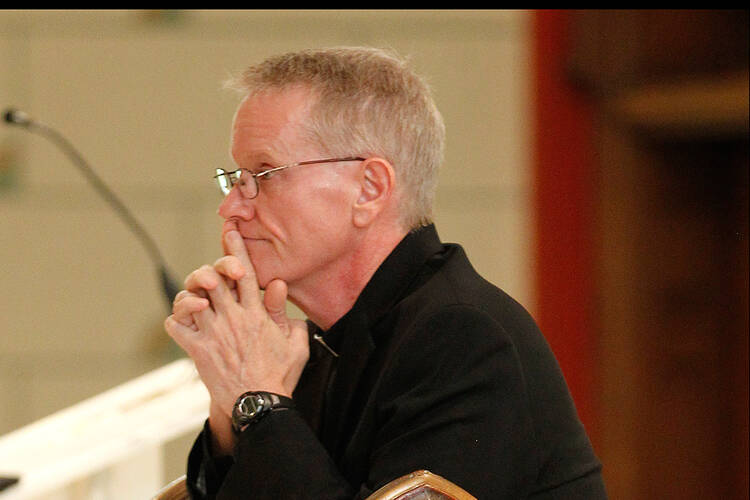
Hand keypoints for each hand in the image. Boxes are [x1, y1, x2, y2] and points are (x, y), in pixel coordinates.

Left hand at [164, 230, 308, 452]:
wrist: (258, 403)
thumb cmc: (280, 374)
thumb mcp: (295, 341)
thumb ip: (284, 311)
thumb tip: (277, 284)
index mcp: (257, 313)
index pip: (245, 273)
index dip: (236, 250)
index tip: (230, 232)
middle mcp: (233, 318)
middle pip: (214, 278)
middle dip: (211, 267)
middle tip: (212, 270)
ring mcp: (213, 333)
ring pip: (192, 297)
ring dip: (193, 294)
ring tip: (200, 299)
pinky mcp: (198, 350)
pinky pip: (176, 326)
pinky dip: (177, 319)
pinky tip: (186, 322)